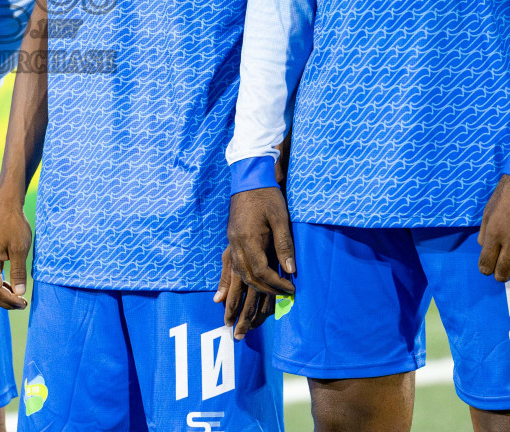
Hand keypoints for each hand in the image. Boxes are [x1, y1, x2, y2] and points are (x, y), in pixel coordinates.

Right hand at [0, 203, 32, 309]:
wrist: (6, 207)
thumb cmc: (14, 225)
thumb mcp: (20, 249)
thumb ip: (18, 272)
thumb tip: (19, 293)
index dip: (10, 300)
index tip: (24, 303)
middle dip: (5, 302)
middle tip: (22, 305)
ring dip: (3, 296)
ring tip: (19, 299)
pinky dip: (1, 288)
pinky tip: (13, 288)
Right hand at [225, 186, 294, 338]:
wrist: (248, 178)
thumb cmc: (267, 196)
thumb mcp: (280, 218)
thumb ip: (284, 246)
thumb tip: (291, 272)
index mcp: (249, 240)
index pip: (262, 273)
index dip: (276, 286)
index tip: (290, 292)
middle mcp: (236, 246)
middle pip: (243, 282)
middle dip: (246, 308)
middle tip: (246, 332)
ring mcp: (231, 244)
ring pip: (232, 278)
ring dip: (231, 302)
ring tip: (229, 323)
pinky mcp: (231, 241)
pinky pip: (225, 267)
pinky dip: (223, 283)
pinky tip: (219, 298)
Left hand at [477, 174, 509, 280]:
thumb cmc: (506, 193)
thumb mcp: (488, 211)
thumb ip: (484, 232)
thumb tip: (483, 247)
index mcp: (494, 232)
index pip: (487, 262)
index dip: (485, 269)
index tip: (487, 269)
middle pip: (504, 271)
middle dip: (500, 276)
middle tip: (500, 274)